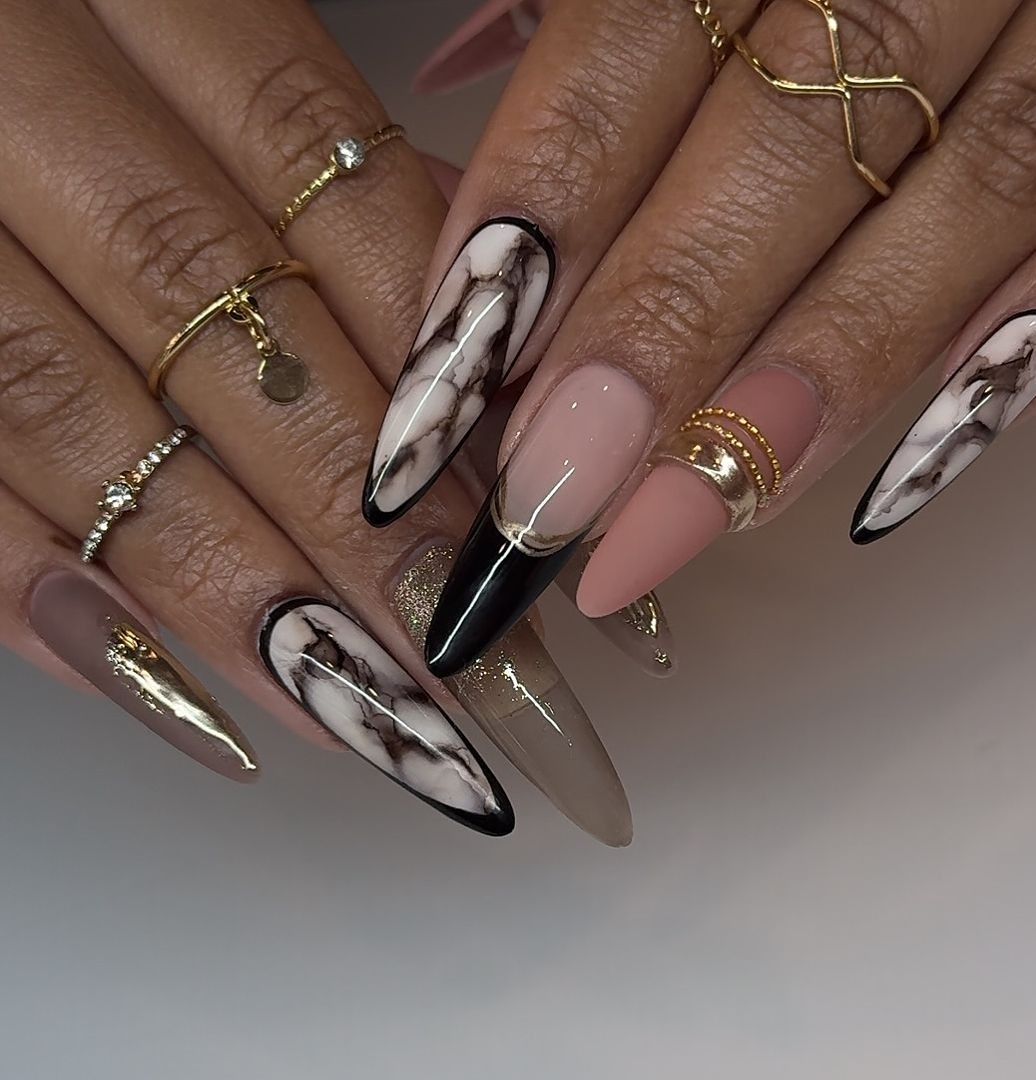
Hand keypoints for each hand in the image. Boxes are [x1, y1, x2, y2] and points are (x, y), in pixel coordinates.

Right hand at [0, 0, 635, 844]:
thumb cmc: (73, 38)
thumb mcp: (216, 52)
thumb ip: (348, 189)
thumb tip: (495, 358)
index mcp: (153, 4)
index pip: (351, 216)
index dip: (455, 388)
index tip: (541, 530)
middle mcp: (33, 104)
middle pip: (240, 346)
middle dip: (372, 528)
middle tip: (480, 665)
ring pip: (84, 422)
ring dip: (242, 591)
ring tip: (372, 718)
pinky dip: (48, 598)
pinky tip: (190, 705)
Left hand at [369, 0, 1035, 672]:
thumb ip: (588, 11)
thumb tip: (451, 72)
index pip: (638, 40)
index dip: (541, 211)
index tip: (453, 376)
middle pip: (786, 146)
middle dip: (656, 340)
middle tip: (547, 500)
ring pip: (959, 198)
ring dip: (812, 383)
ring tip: (675, 524)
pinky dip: (1023, 349)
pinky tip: (905, 476)